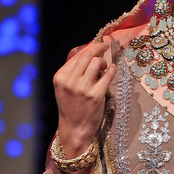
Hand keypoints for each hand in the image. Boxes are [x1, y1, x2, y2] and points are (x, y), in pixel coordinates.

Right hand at [53, 40, 115, 154]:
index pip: (77, 55)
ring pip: (97, 63)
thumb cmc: (71, 108)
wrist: (74, 129)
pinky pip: (107, 76)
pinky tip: (113, 69)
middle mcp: (70, 81)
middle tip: (105, 49)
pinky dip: (112, 70)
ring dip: (104, 62)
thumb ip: (73, 72)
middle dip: (99, 49)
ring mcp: (83, 88)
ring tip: (105, 68)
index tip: (100, 45)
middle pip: (87, 55)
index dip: (91, 47)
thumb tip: (89, 54)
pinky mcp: (95, 96)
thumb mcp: (64, 88)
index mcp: (60, 77)